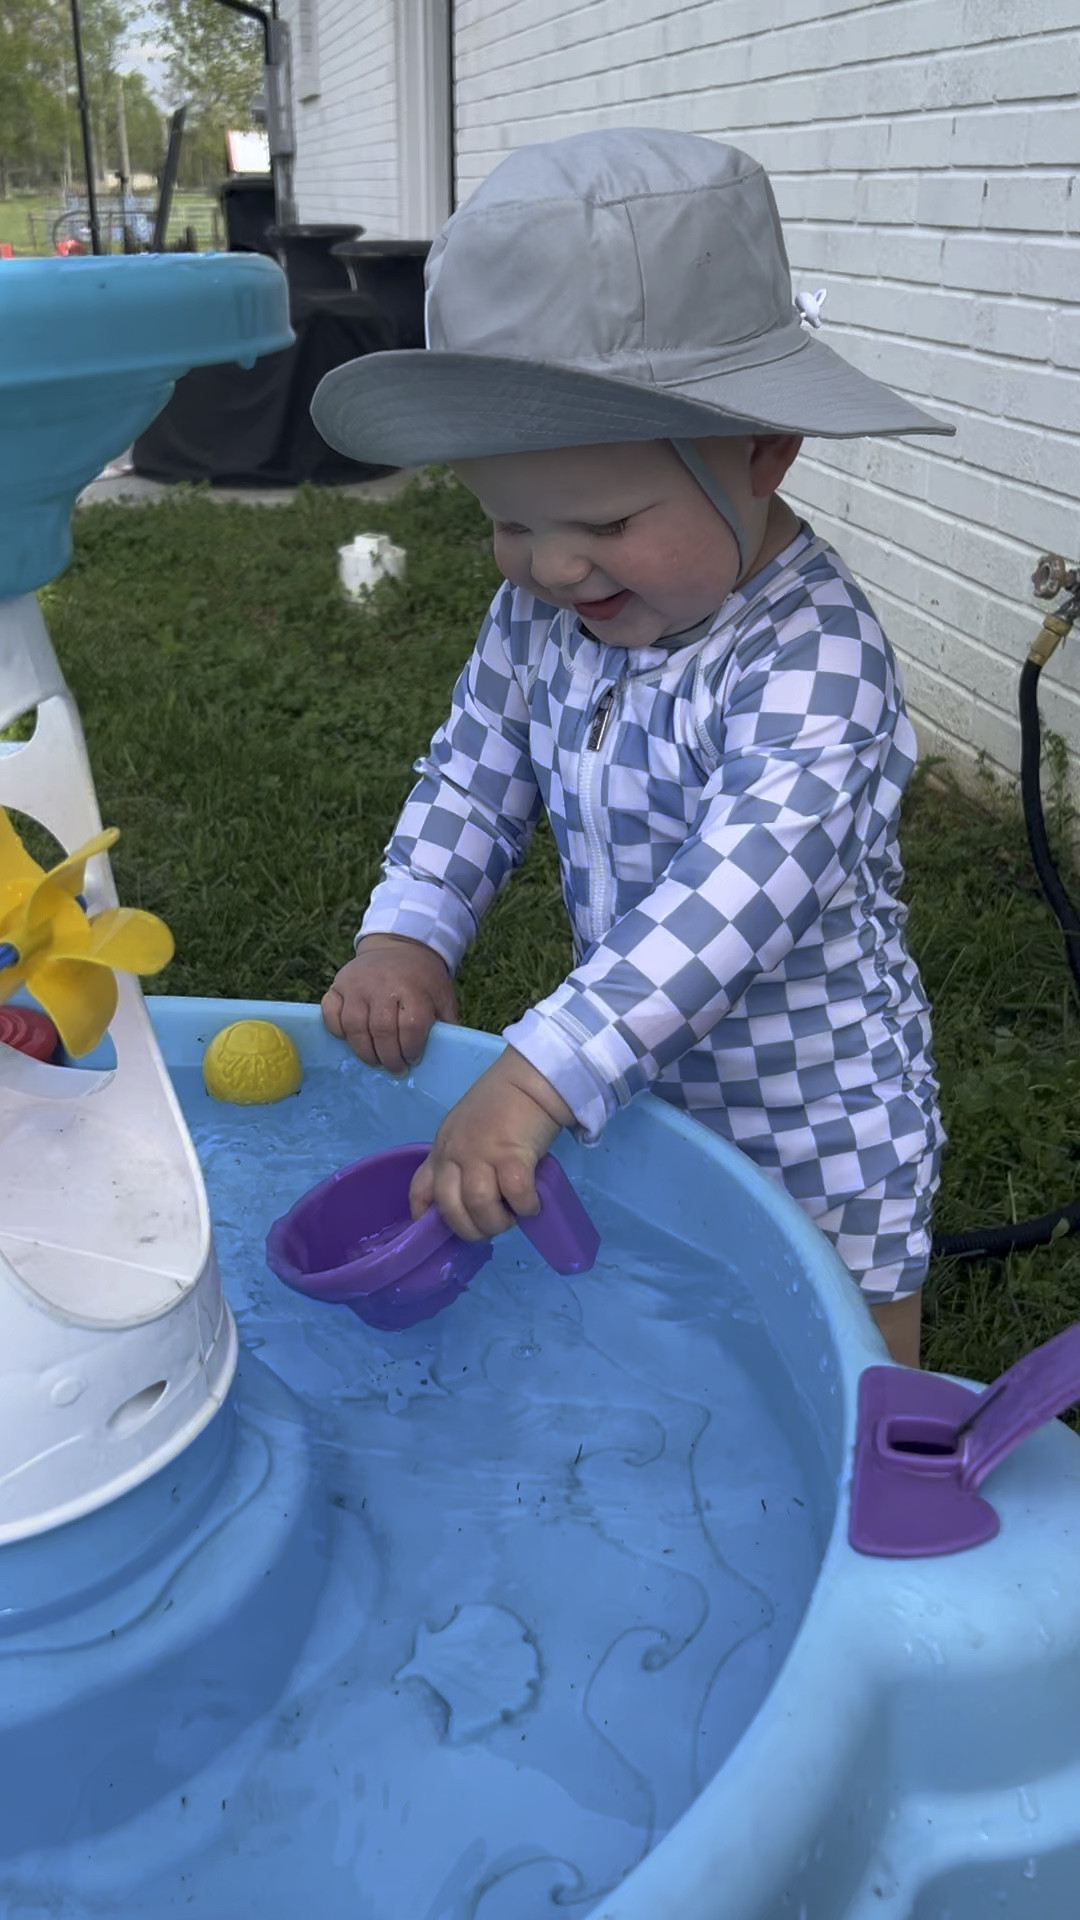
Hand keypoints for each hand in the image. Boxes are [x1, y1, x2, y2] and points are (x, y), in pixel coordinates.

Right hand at [322, 934, 456, 1073]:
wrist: (400, 947)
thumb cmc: (422, 981)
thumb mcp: (442, 997)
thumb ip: (444, 1024)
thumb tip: (443, 1056)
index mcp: (413, 988)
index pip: (411, 1026)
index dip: (411, 1049)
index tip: (413, 1060)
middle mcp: (382, 984)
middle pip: (381, 1030)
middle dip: (389, 1057)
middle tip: (395, 1069)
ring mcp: (356, 983)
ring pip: (354, 1026)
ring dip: (364, 1051)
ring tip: (375, 1061)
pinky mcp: (337, 985)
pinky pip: (331, 1014)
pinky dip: (338, 1032)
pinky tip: (352, 1040)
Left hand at [409, 1047, 573, 1239]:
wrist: (530, 1078)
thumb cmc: (502, 1103)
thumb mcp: (465, 1130)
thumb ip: (459, 1159)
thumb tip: (468, 1199)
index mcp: (443, 1149)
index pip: (420, 1190)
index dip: (424, 1217)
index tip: (439, 1232)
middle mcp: (455, 1154)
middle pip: (450, 1209)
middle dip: (471, 1229)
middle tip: (492, 1226)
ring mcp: (481, 1154)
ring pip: (479, 1206)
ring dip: (497, 1222)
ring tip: (513, 1216)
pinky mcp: (511, 1154)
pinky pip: (515, 1195)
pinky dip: (525, 1207)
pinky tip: (531, 1204)